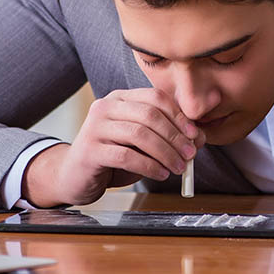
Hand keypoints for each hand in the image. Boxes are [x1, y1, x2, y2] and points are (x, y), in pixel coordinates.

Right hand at [22, 88, 205, 206]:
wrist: (74, 175)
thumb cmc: (113, 156)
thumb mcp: (142, 143)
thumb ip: (167, 136)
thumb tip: (199, 137)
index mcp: (121, 98)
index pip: (156, 97)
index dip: (179, 116)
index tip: (195, 135)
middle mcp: (106, 106)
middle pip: (150, 114)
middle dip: (175, 136)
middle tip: (190, 154)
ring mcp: (95, 127)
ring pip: (139, 134)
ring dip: (165, 152)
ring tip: (178, 168)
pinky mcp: (90, 150)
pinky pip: (126, 156)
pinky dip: (149, 166)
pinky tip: (161, 174)